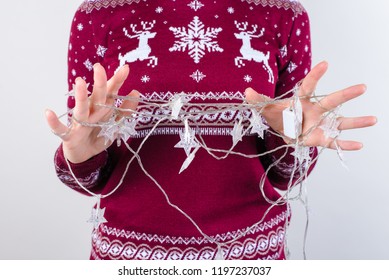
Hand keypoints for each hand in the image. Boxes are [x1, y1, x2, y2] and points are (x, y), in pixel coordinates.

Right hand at [46, 63, 138, 162]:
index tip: (126, 68)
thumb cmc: (98, 135)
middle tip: (99, 67)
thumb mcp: (115, 125)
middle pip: (96, 97)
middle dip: (99, 82)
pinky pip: (60, 129)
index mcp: (102, 108)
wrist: (84, 155)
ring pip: (81, 109)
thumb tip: (136, 92)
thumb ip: (126, 110)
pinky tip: (48, 113)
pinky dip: (54, 122)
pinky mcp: (69, 136)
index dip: (117, 81)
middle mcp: (90, 112)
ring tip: (79, 82)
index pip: (111, 92)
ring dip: (80, 97)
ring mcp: (79, 123)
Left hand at [245, 61, 376, 149]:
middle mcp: (315, 111)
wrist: (286, 131)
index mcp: (302, 101)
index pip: (308, 87)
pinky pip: (335, 142)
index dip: (315, 76)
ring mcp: (321, 124)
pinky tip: (360, 145)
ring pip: (340, 122)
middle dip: (345, 95)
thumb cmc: (280, 117)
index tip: (325, 63)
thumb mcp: (267, 110)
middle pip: (331, 102)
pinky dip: (346, 145)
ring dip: (356, 121)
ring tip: (373, 119)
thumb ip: (258, 101)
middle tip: (362, 87)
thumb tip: (246, 92)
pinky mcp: (321, 138)